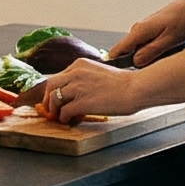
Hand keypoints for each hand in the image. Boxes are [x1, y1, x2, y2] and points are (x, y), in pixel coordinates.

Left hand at [22, 59, 140, 123]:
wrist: (136, 88)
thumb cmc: (125, 83)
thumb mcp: (100, 72)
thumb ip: (87, 78)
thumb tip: (78, 92)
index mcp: (80, 64)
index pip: (58, 76)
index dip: (54, 89)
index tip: (55, 97)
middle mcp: (75, 73)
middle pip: (50, 85)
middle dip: (48, 99)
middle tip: (51, 109)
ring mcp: (77, 87)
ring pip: (54, 99)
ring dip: (55, 110)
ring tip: (60, 117)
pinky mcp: (81, 102)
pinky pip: (64, 111)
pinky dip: (64, 118)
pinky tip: (70, 121)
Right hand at [109, 0, 184, 68]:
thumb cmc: (182, 20)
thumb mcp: (169, 40)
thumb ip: (151, 51)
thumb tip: (136, 62)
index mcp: (139, 31)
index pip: (117, 49)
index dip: (116, 64)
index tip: (122, 75)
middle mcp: (137, 29)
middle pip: (128, 53)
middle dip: (138, 63)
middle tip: (155, 66)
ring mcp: (142, 29)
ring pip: (138, 50)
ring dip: (148, 57)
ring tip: (165, 55)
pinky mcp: (148, 30)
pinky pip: (144, 45)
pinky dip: (153, 51)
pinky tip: (166, 50)